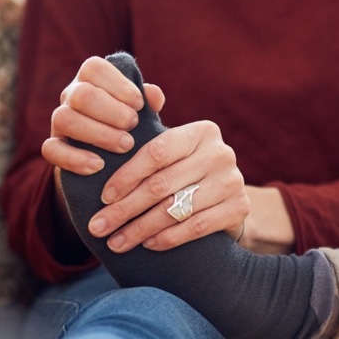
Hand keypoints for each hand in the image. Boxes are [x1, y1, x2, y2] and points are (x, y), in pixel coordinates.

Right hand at [41, 56, 165, 175]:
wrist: (111, 160)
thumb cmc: (129, 125)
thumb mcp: (141, 111)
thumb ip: (149, 100)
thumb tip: (154, 95)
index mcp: (90, 80)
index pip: (94, 68)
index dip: (118, 84)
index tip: (139, 105)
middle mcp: (71, 96)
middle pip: (81, 94)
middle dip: (112, 111)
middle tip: (133, 125)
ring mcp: (58, 121)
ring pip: (64, 119)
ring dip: (98, 134)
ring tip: (125, 146)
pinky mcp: (53, 147)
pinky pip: (51, 149)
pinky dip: (75, 158)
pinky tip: (99, 165)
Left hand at [88, 120, 249, 251]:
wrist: (226, 199)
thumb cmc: (186, 171)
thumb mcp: (173, 149)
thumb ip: (152, 127)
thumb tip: (147, 92)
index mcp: (202, 131)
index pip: (156, 153)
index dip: (126, 176)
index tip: (103, 198)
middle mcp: (220, 153)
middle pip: (161, 185)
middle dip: (125, 209)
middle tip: (99, 227)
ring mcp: (233, 181)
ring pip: (175, 209)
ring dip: (140, 229)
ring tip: (116, 242)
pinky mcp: (239, 208)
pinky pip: (196, 227)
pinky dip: (168, 238)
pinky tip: (148, 245)